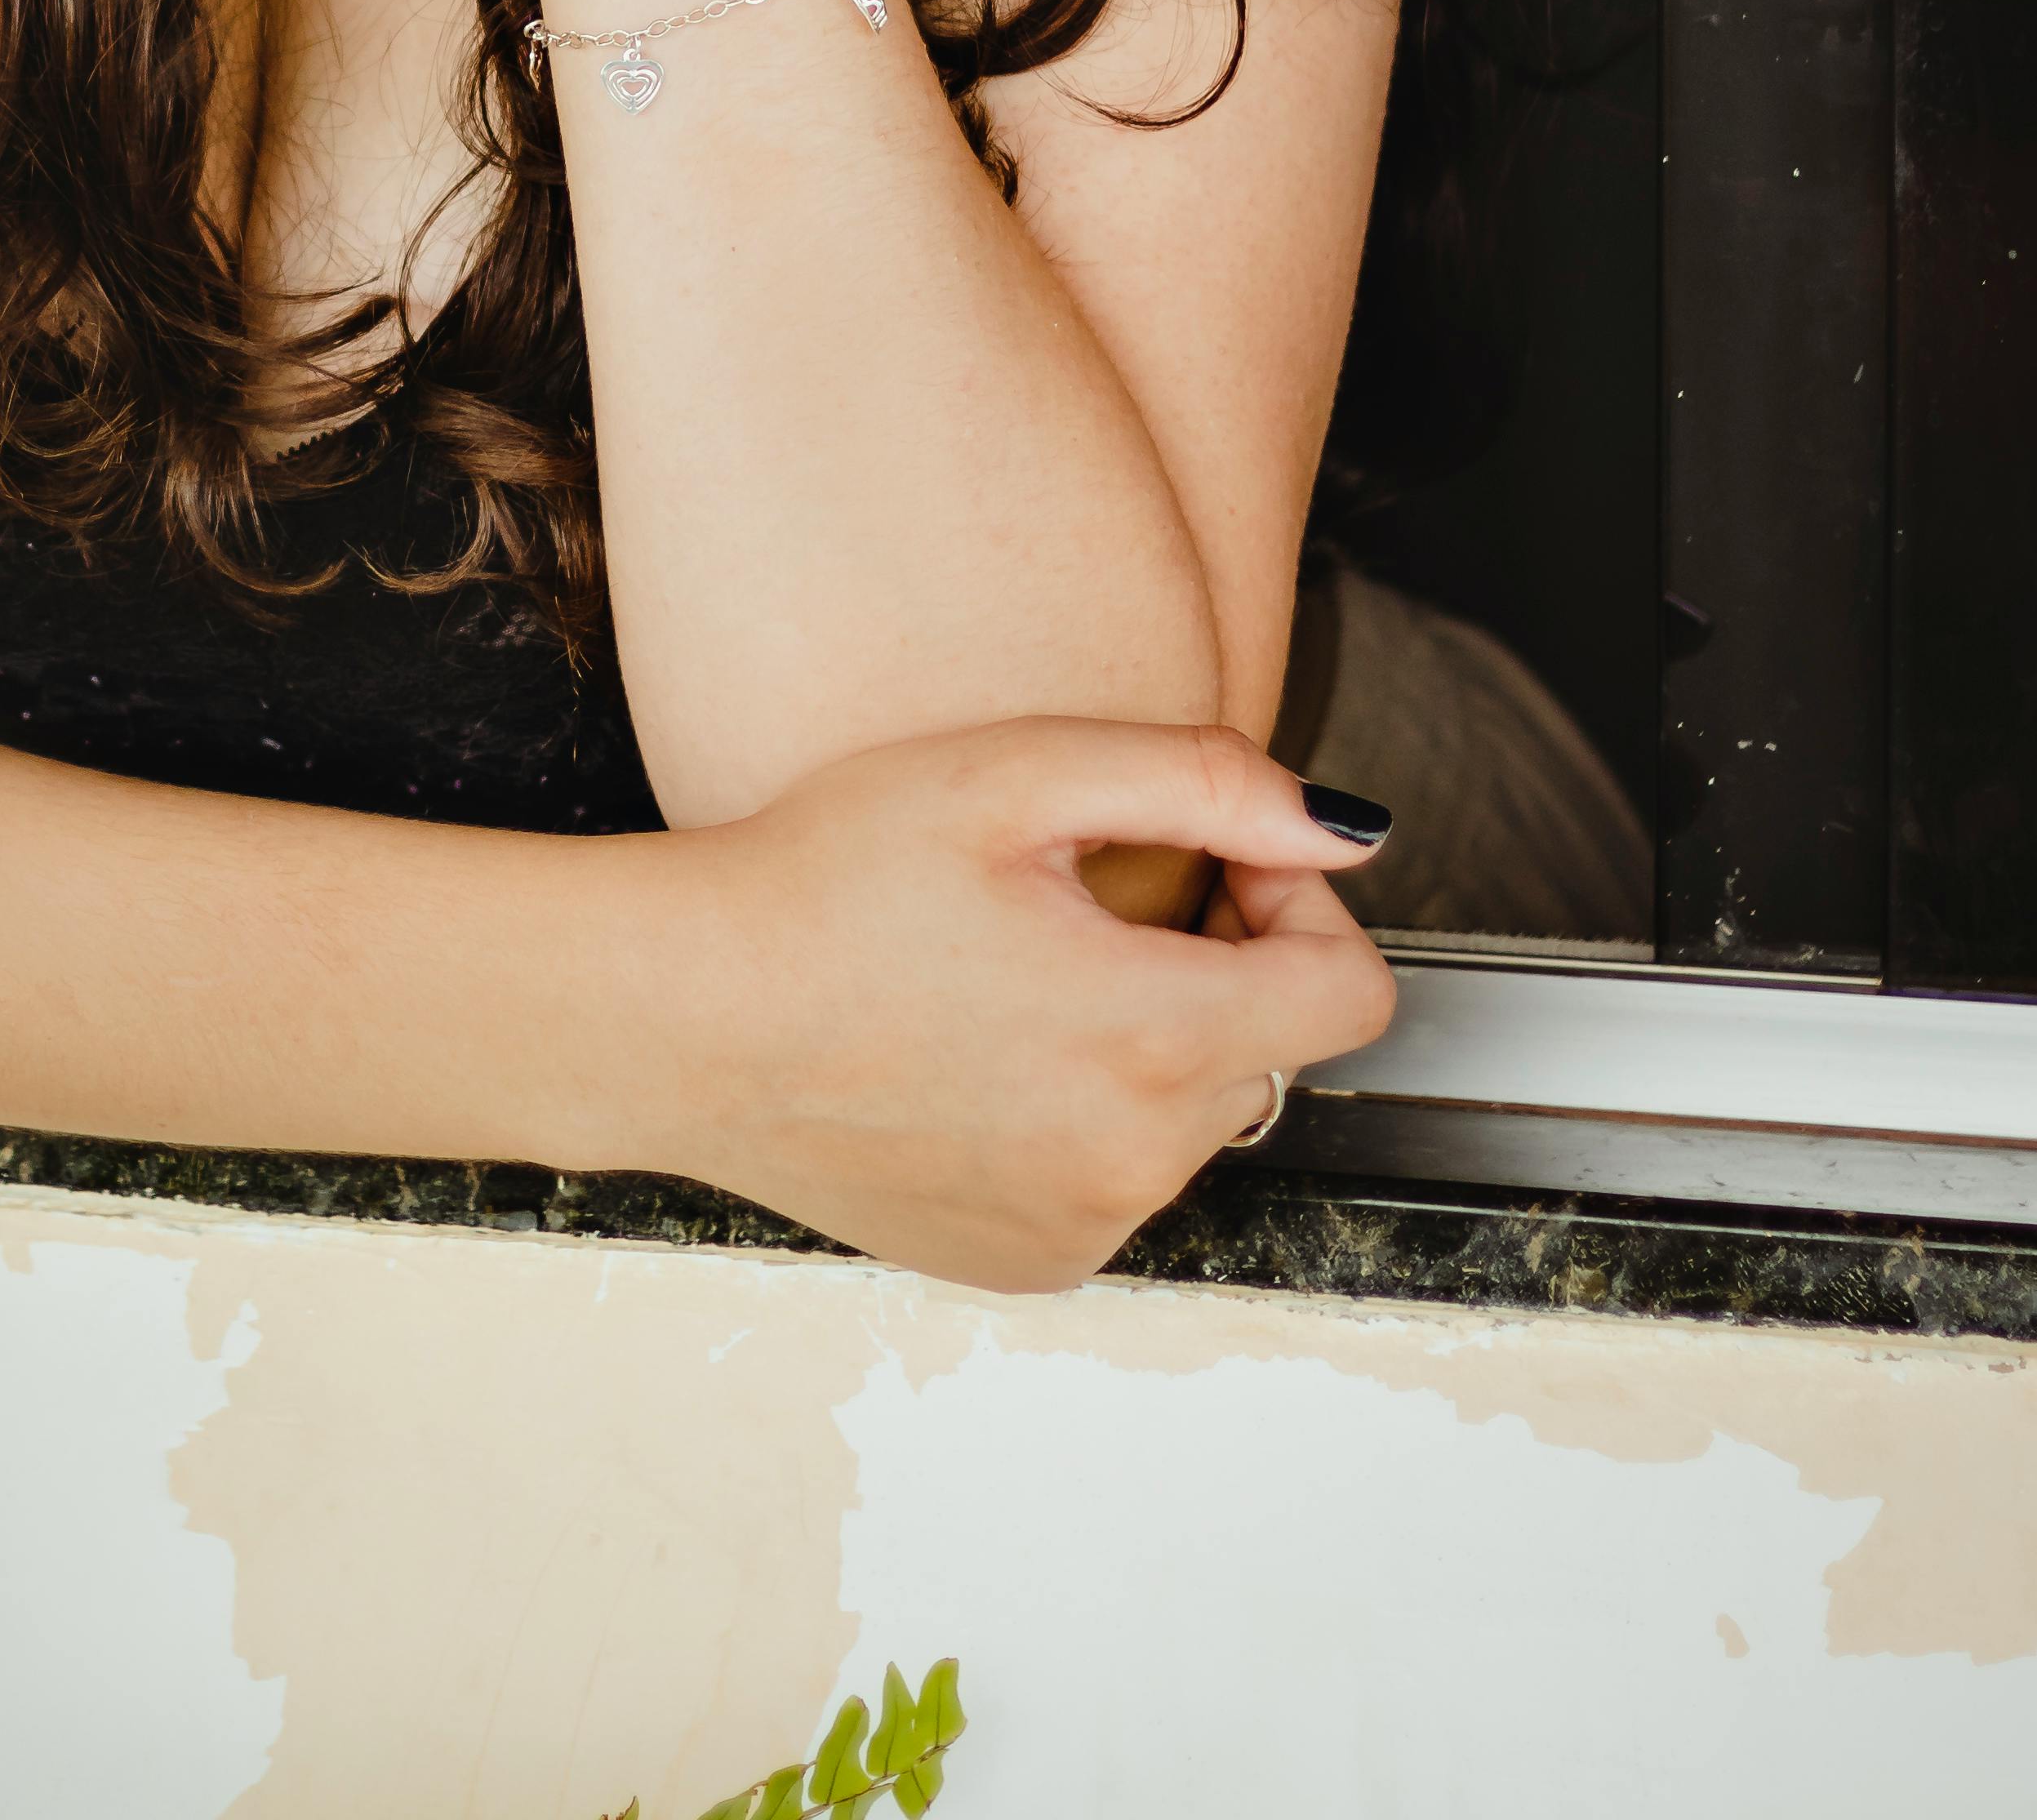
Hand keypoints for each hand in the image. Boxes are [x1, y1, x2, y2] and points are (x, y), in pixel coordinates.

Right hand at [624, 718, 1396, 1290]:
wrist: (683, 1015)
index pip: (1352, 995)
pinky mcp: (1026, 1263)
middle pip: (1268, 1051)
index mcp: (1154, 1031)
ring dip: (1146, 1046)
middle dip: (1217, 968)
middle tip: (1085, 904)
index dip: (1302, 910)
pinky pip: (1113, 1182)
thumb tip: (1345, 829)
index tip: (1212, 873)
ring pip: (1190, 1119)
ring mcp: (1083, 1224)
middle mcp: (1137, 1156)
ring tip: (1016, 980)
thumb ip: (1204, 781)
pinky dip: (1082, 1120)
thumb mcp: (1014, 773)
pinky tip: (979, 1057)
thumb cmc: (826, 878)